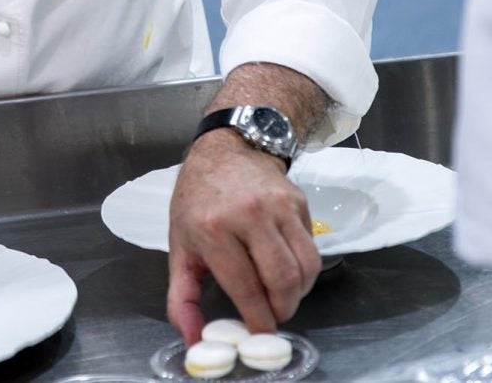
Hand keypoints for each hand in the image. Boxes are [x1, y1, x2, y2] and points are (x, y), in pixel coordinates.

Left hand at [167, 128, 320, 343]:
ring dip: (299, 292)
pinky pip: (311, 247)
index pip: (245, 286)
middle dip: (284, 309)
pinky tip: (288, 270)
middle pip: (283, 279)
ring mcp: (279, 206)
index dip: (258, 318)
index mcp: (213, 230)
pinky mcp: (299, 202)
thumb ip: (183, 298)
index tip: (260, 334)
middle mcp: (249, 215)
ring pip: (306, 266)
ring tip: (283, 297)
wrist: (225, 151)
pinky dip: (305, 268)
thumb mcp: (180, 248)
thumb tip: (193, 339)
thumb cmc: (197, 202)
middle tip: (275, 317)